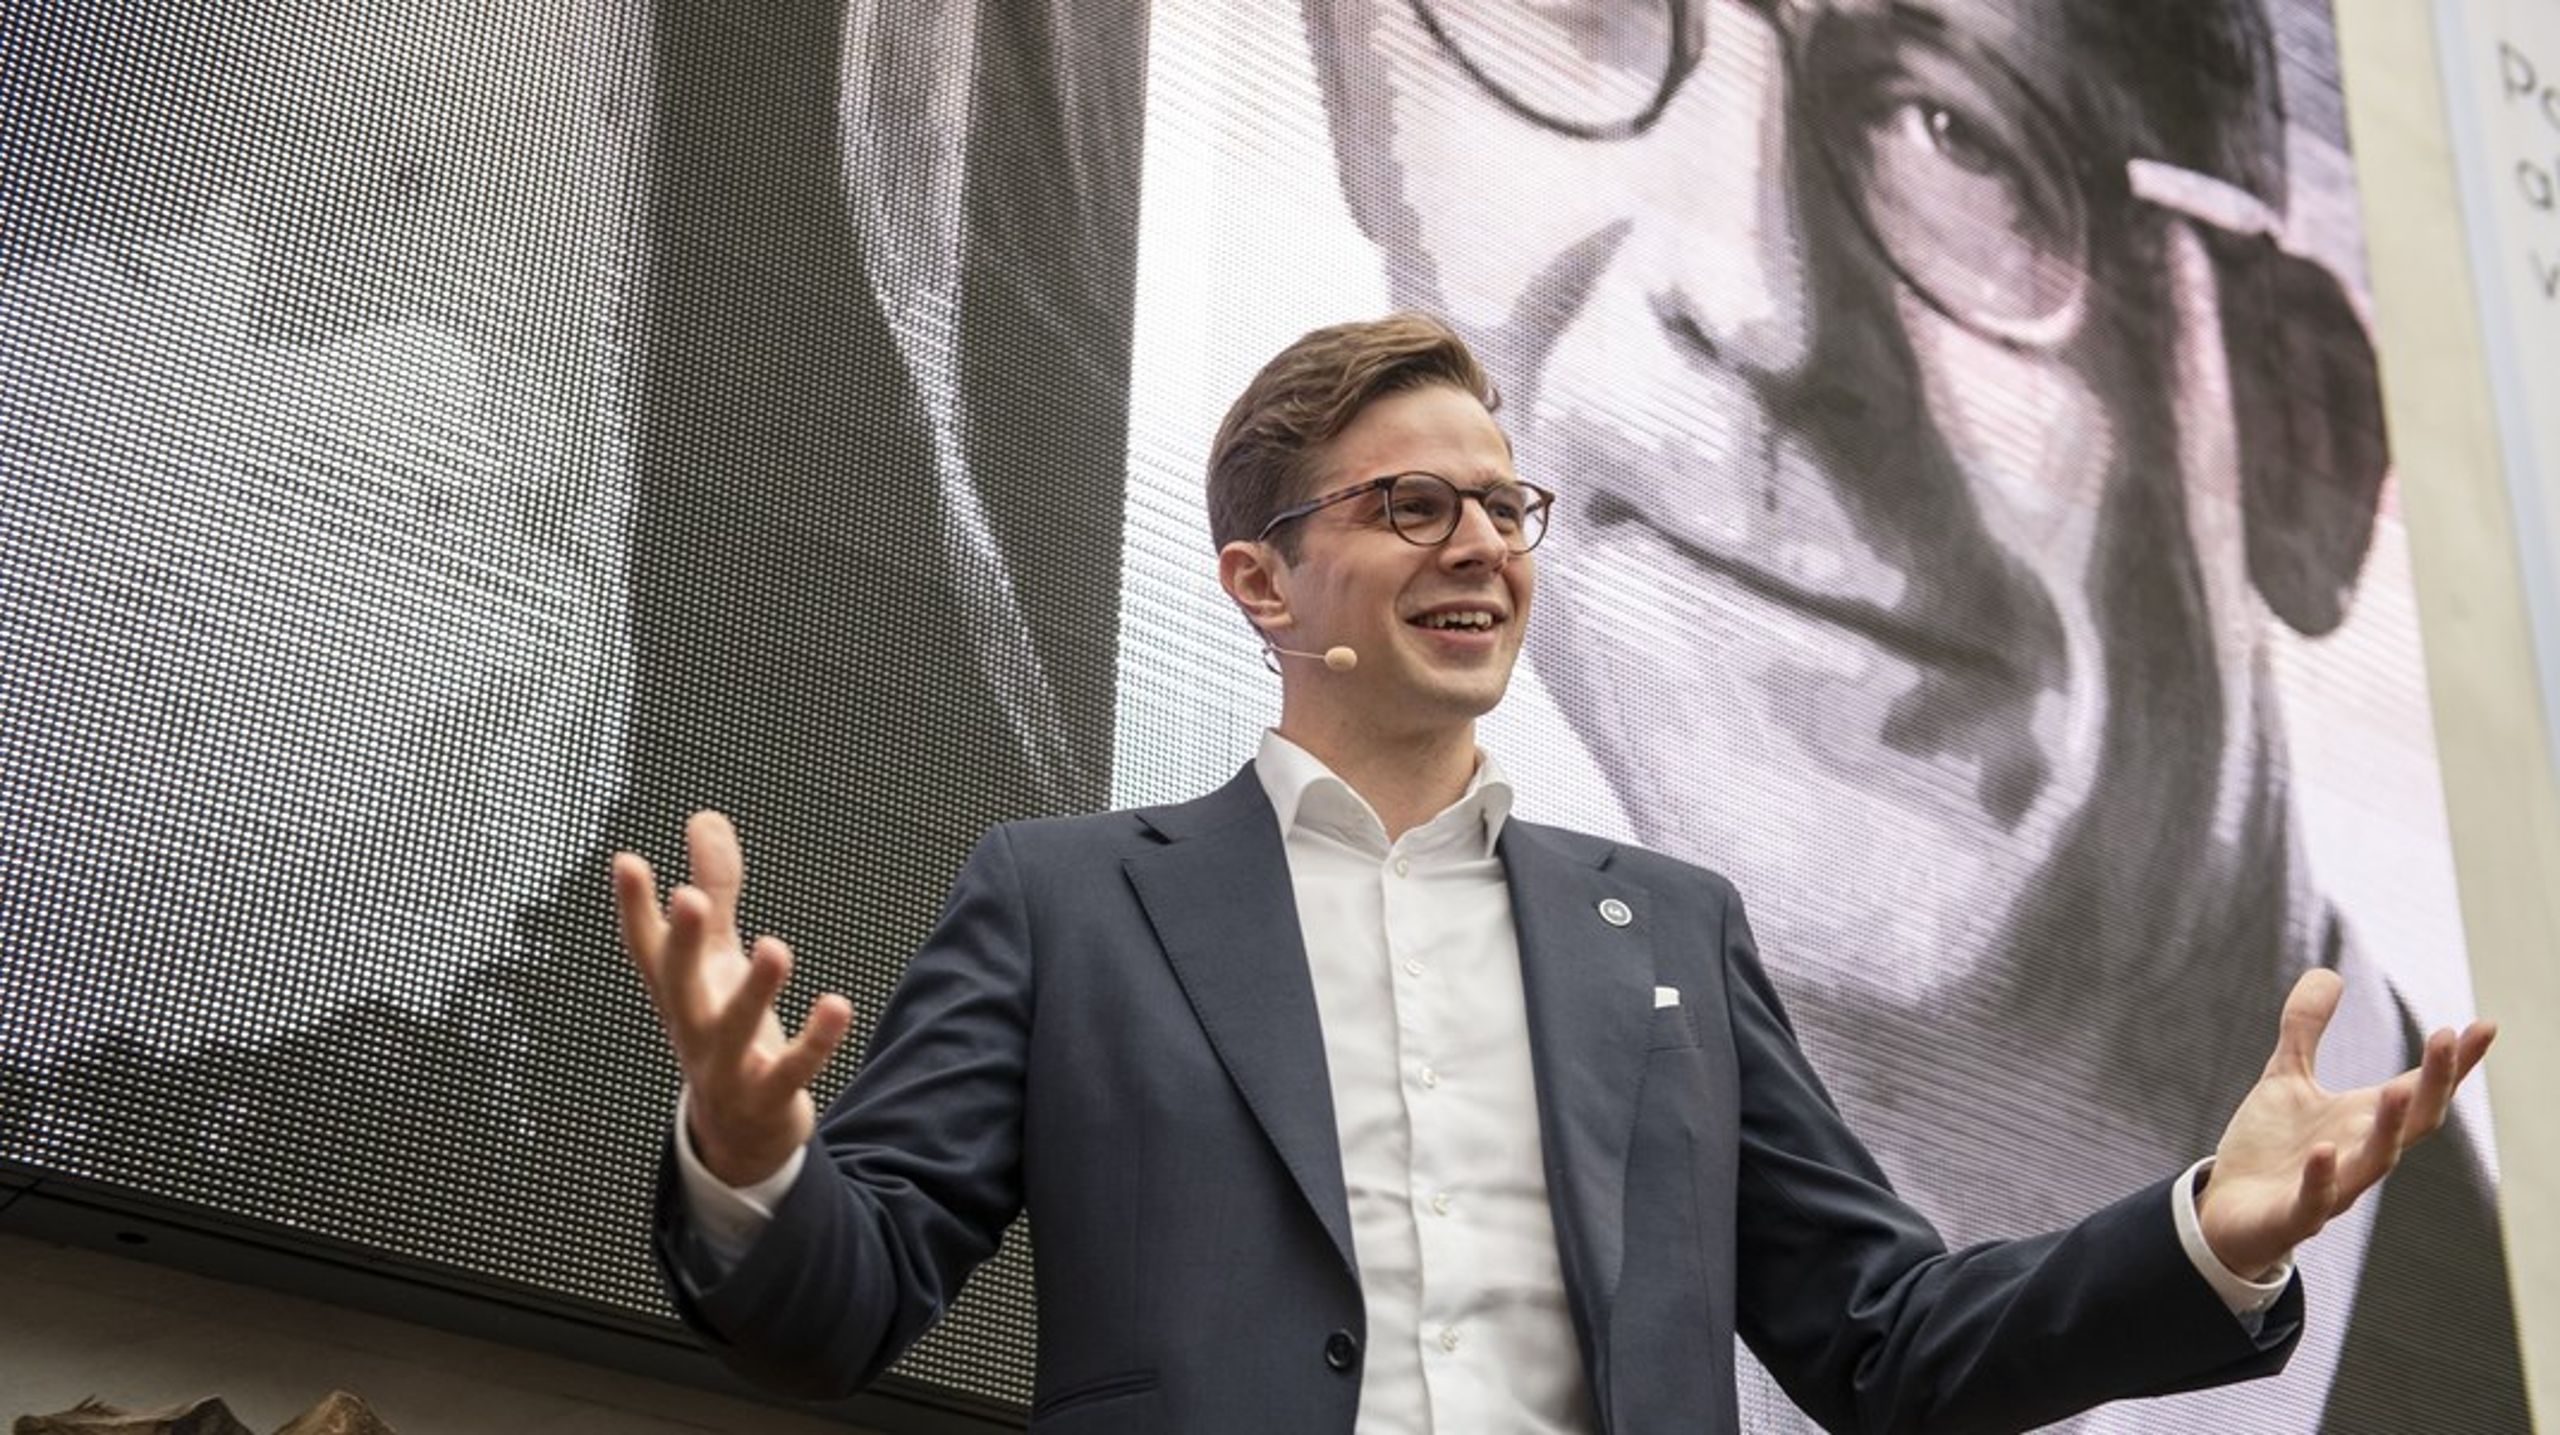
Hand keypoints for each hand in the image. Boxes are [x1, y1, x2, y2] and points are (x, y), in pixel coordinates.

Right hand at [612, 812, 853, 1187]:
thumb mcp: (717, 957)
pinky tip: (838, 1006)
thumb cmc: (722, 1029)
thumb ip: (715, 888)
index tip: (627, 861)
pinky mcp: (767, 1096)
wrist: (737, 1134)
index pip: (646, 946)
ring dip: (754, 991)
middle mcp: (692, 1025)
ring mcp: (725, 1067)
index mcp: (678, 990)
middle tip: (686, 899)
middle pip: (678, 984)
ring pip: (733, 1029)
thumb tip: (705, 817)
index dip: (635, 907)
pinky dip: (814, 1042)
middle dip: (680, 944)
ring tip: (777, 948)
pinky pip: (791, 1071)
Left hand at [2198, 968, 2494, 1279]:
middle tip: (2448, 1037)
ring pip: (2377, 1162)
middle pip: (2415, 1122)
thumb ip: (2306, 1028)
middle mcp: (2361, 1153)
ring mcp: (2334, 1187)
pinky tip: (2326, 1150)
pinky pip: (2317, 1200)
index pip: (2421, 1089)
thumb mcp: (2285, 1077)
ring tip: (2397, 1091)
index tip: (2484, 1025)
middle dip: (2435, 1083)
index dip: (2453, 1062)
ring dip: (2390, 1129)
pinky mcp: (2296, 1215)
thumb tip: (2329, 973)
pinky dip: (2324, 1177)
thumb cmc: (2270, 1148)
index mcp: (2364, 1121)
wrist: (2227, 1212)